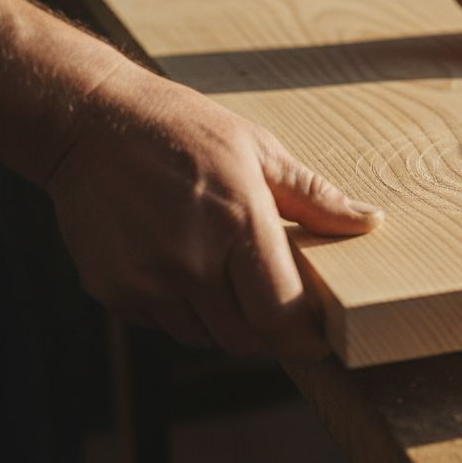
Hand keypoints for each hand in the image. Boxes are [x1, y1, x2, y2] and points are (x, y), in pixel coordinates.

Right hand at [45, 61, 382, 359]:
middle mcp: (190, 261)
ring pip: (204, 337)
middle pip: (245, 338)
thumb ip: (316, 198)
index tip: (318, 339)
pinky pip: (164, 324)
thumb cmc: (185, 131)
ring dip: (223, 320)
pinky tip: (180, 264)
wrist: (90, 124)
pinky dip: (181, 309)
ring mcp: (146, 280)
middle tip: (270, 296)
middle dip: (266, 328)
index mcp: (237, 222)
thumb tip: (371, 221)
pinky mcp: (112, 290)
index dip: (305, 338)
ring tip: (221, 271)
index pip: (280, 312)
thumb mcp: (260, 150)